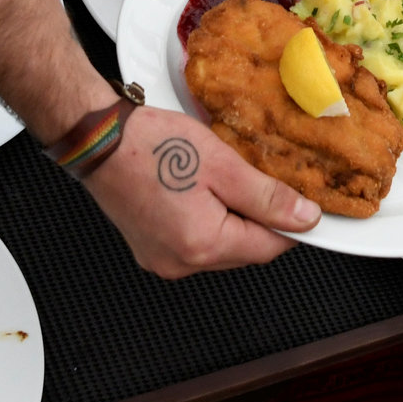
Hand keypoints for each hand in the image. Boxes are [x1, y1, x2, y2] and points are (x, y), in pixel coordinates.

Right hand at [77, 104, 316, 276]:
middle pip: (243, 249)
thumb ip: (267, 197)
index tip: (303, 203)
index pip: (269, 247)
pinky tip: (199, 192)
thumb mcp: (222, 164)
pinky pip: (193, 242)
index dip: (292, 224)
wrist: (97, 138)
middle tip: (258, 179)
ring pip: (219, 246)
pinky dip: (206, 221)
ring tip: (224, 181)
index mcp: (203, 245)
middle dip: (258, 219)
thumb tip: (304, 219)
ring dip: (231, 219)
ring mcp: (162, 259)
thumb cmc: (150, 145)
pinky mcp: (149, 248)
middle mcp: (181, 263)